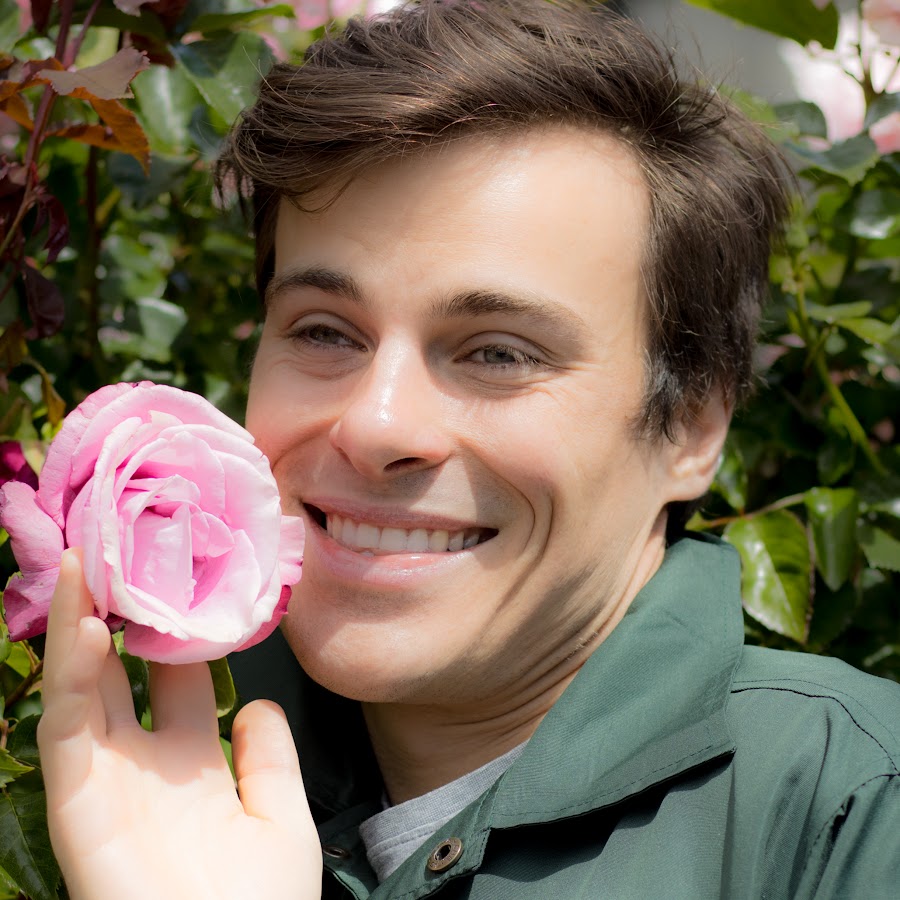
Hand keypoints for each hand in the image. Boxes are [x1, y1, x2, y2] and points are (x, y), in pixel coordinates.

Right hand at [37, 549, 321, 899]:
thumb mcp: (282, 818)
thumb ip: (270, 759)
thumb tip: (259, 704)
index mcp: (192, 763)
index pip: (177, 678)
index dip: (176, 631)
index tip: (181, 575)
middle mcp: (144, 765)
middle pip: (121, 673)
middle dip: (116, 617)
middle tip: (118, 550)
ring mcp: (107, 782)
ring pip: (83, 690)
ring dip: (79, 627)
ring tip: (86, 562)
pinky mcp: (77, 807)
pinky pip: (66, 732)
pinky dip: (69, 679)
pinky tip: (82, 627)